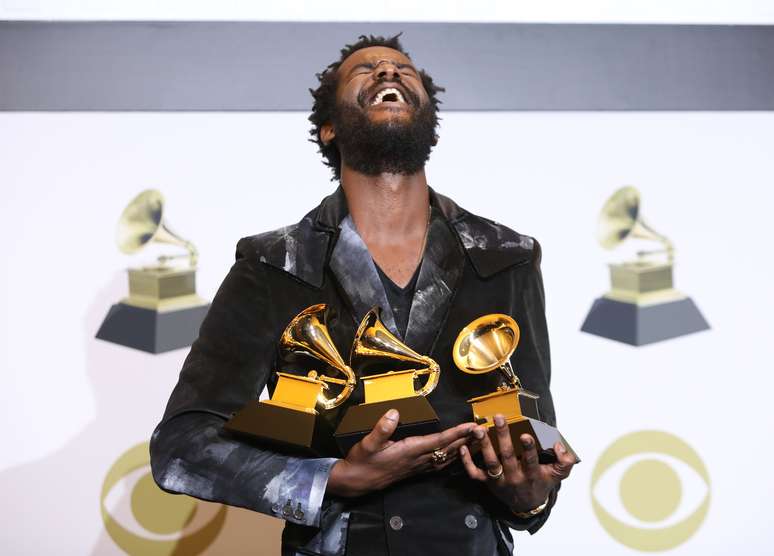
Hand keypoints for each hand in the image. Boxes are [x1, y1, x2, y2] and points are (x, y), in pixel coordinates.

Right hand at [326, 409, 475, 496]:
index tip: (471, 426)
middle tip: (484, 430)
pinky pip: (439, 464)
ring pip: (446, 458)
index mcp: (409, 451)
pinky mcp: (414, 470)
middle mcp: (417, 460)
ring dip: (463, 449)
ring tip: (477, 441)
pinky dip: (451, 458)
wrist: (356, 482)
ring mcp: (417, 467)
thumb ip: (381, 429)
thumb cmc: (362, 461)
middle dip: (467, 440)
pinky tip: (457, 455)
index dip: (456, 433)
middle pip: (448, 450)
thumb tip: (394, 413)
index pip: (439, 441)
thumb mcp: (367, 444)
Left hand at [459, 414, 574, 513]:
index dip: (528, 449)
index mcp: (532, 475)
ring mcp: (499, 480)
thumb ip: (564, 461)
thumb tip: (559, 446)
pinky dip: (467, 462)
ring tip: (479, 429)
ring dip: (484, 445)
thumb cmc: (541, 483)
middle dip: (502, 437)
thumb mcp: (558, 475)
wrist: (526, 504)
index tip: (525, 435)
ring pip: (490, 463)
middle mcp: (514, 478)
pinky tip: (463, 447)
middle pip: (507, 457)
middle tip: (499, 419)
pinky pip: (474, 473)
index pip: (531, 461)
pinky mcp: (486, 482)